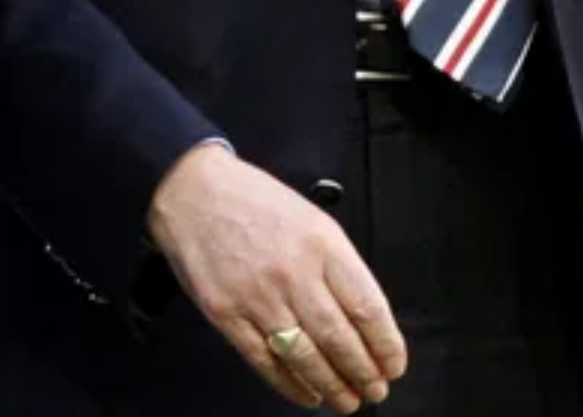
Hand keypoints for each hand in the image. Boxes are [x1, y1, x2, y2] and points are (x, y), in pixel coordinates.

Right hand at [148, 144, 406, 412]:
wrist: (190, 187)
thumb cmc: (252, 200)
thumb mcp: (309, 217)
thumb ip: (336, 264)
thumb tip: (364, 320)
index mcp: (320, 242)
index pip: (367, 307)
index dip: (386, 346)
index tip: (392, 364)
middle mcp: (292, 271)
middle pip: (340, 340)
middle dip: (364, 374)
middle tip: (374, 389)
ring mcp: (256, 294)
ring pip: (306, 358)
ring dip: (333, 386)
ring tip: (346, 399)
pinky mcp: (225, 312)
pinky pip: (265, 360)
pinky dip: (290, 385)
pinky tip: (306, 393)